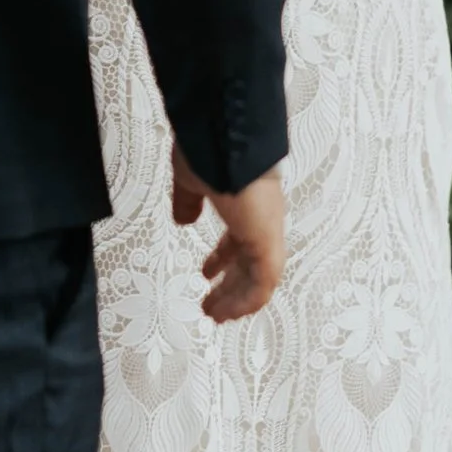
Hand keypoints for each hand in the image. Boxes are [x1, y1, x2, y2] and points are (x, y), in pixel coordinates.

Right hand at [169, 145, 285, 320]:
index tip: (207, 273)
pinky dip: (249, 300)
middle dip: (229, 287)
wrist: (225, 135)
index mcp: (245, 204)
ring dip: (237, 300)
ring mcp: (267, 230)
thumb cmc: (209, 150)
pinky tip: (231, 312)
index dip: (223, 259)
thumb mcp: (190, 180)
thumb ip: (187, 202)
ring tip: (216, 316)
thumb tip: (183, 219)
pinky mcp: (267, 241)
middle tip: (212, 306)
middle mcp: (260, 219)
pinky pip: (264, 282)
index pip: (239, 239)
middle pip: (249, 263)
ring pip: (259, 278)